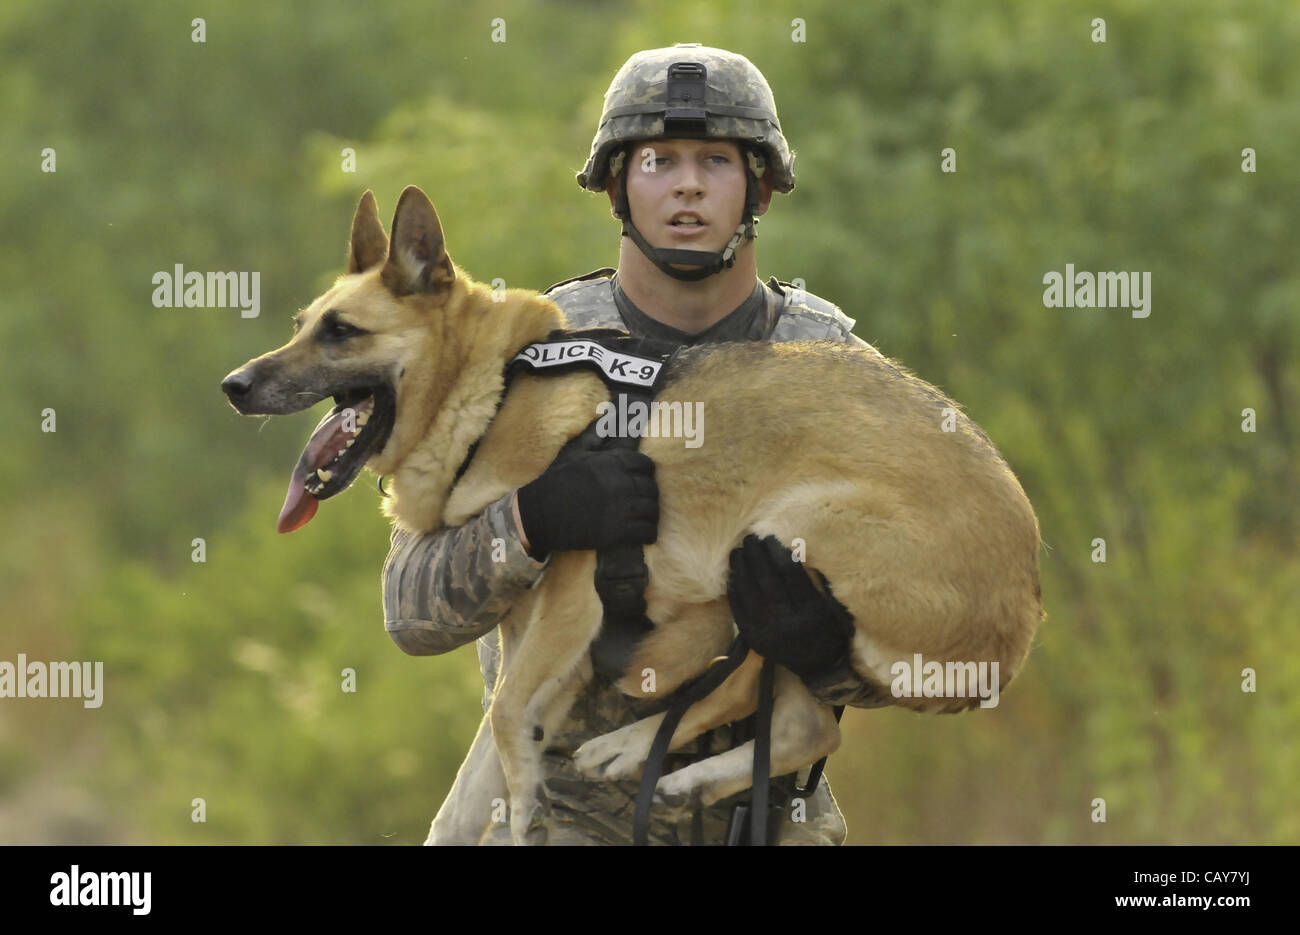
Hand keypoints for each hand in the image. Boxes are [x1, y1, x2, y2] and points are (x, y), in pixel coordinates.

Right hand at [515, 419, 658, 558]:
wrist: (537, 514)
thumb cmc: (555, 481)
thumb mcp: (573, 452)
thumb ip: (595, 436)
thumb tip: (610, 415)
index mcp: (611, 462)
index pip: (644, 464)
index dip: (644, 472)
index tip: (639, 479)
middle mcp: (619, 483)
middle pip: (650, 488)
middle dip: (648, 494)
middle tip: (642, 501)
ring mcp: (620, 508)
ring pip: (651, 510)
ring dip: (650, 514)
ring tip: (644, 518)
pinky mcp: (617, 532)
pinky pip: (645, 532)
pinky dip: (647, 533)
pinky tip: (643, 533)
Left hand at [727, 534, 854, 682]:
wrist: (819, 665)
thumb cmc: (830, 628)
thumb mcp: (833, 606)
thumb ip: (815, 580)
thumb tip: (795, 547)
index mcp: (811, 611)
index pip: (789, 573)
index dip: (777, 552)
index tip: (770, 537)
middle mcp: (787, 622)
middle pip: (766, 580)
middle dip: (756, 555)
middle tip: (750, 537)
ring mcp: (767, 631)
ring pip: (748, 593)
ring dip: (741, 569)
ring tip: (738, 551)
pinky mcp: (754, 638)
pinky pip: (739, 609)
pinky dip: (734, 590)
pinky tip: (733, 574)